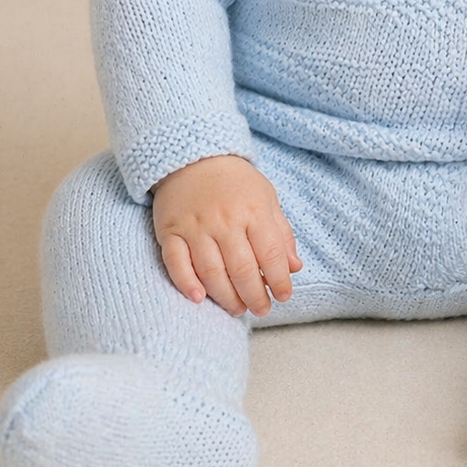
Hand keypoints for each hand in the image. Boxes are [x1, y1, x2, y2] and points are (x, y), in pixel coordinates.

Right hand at [152, 154, 301, 316]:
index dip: (280, 280)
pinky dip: (186, 283)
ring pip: (211, 272)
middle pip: (242, 269)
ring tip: (238, 309)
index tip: (284, 296)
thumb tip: (295, 268)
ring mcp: (195, 226)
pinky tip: (199, 298)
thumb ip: (281, 234)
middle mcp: (225, 220)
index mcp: (253, 211)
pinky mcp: (171, 231)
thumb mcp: (266, 199)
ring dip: (226, 297)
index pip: (271, 254)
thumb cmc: (236, 183)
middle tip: (261, 309)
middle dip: (255, 296)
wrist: (194, 157)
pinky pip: (176, 262)